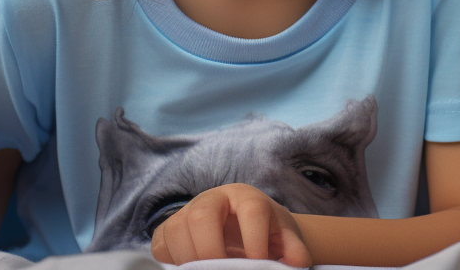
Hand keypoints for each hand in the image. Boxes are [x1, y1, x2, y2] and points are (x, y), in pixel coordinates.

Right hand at [149, 183, 311, 265]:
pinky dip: (173, 260)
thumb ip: (293, 247)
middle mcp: (213, 199)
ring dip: (191, 259)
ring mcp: (186, 212)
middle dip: (212, 249)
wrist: (243, 226)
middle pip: (202, 215)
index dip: (256, 239)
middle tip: (224, 268)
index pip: (251, 210)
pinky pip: (161, 244)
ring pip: (176, 230)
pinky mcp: (168, 229)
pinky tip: (191, 268)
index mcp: (246, 196)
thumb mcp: (283, 236)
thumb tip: (299, 262)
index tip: (260, 261)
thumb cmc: (263, 230)